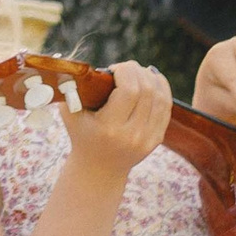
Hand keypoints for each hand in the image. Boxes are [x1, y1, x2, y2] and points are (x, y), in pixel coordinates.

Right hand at [60, 60, 172, 177]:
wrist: (98, 169)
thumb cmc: (81, 134)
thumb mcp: (70, 113)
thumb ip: (70, 88)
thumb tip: (76, 66)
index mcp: (109, 128)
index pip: (130, 90)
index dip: (126, 71)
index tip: (113, 69)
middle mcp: (132, 135)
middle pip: (147, 91)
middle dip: (137, 72)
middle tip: (125, 68)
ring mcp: (147, 139)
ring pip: (160, 97)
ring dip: (150, 78)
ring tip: (137, 72)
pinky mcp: (157, 139)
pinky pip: (166, 107)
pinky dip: (161, 89)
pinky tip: (152, 80)